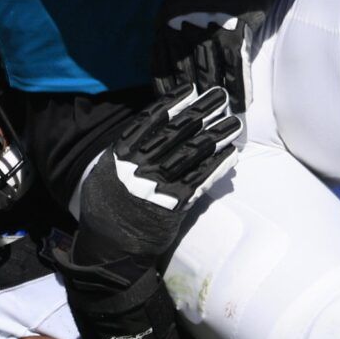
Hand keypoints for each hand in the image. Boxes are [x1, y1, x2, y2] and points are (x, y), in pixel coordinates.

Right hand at [71, 86, 240, 266]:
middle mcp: (139, 164)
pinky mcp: (172, 205)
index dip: (173, 102)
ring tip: (234, 122)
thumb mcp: (105, 172)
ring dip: (216, 135)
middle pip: (176, 131)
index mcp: (120, 153)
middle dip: (201, 110)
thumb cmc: (107, 208)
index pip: (150, 120)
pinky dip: (217, 166)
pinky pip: (200, 180)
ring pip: (192, 152)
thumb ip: (126, 151)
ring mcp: (156, 184)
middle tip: (220, 95)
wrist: (109, 249)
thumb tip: (150, 131)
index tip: (191, 89)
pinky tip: (231, 154)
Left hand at [154, 0, 294, 109]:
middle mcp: (184, 25)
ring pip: (210, 72)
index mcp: (168, 18)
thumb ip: (177, 28)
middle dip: (191, 100)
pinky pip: (235, 64)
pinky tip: (241, 103)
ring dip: (215, 98)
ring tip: (220, 121)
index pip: (161, 64)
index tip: (170, 111)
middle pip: (185, 73)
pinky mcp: (236, 26)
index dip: (166, 90)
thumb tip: (177, 61)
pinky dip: (238, 86)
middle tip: (196, 125)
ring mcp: (211, 27)